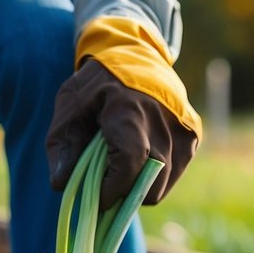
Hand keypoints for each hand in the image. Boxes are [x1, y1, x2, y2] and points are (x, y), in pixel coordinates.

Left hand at [46, 17, 201, 210]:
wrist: (136, 54)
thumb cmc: (97, 84)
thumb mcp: (69, 106)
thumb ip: (62, 147)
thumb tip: (60, 185)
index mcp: (130, 111)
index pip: (129, 164)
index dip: (112, 189)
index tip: (97, 198)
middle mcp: (163, 122)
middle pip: (149, 184)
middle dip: (124, 192)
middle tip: (106, 181)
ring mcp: (183, 130)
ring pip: (162, 185)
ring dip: (139, 186)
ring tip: (121, 165)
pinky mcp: (193, 136)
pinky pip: (173, 175)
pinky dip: (155, 177)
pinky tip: (139, 158)